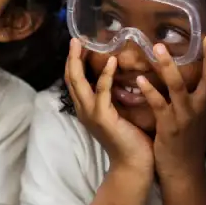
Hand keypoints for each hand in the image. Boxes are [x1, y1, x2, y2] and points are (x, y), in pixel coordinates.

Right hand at [65, 39, 152, 174]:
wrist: (135, 165)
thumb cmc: (132, 141)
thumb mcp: (121, 115)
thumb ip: (117, 98)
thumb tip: (126, 78)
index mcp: (87, 109)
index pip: (75, 81)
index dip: (74, 63)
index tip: (78, 45)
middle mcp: (84, 110)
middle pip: (70, 79)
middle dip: (71, 58)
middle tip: (74, 39)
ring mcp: (91, 114)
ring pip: (78, 82)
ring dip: (78, 61)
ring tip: (82, 44)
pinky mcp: (103, 117)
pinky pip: (102, 91)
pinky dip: (105, 75)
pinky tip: (112, 61)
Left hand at [138, 37, 205, 177]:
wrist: (183, 169)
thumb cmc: (191, 142)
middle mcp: (202, 109)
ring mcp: (185, 117)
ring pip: (179, 87)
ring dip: (168, 66)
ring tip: (158, 47)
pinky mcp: (169, 126)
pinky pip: (159, 105)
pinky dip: (150, 91)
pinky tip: (140, 79)